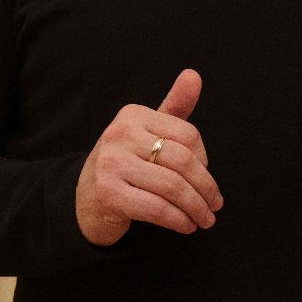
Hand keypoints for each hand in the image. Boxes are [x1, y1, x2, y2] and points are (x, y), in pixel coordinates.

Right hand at [73, 68, 224, 246]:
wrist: (85, 198)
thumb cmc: (126, 163)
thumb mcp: (148, 132)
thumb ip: (174, 107)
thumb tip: (194, 75)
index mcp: (132, 115)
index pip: (187, 135)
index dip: (204, 160)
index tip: (206, 179)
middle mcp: (119, 134)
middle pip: (182, 161)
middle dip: (206, 187)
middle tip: (216, 205)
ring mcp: (111, 163)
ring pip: (172, 187)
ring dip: (196, 208)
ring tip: (205, 219)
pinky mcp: (109, 193)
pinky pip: (157, 209)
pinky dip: (179, 221)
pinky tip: (186, 226)